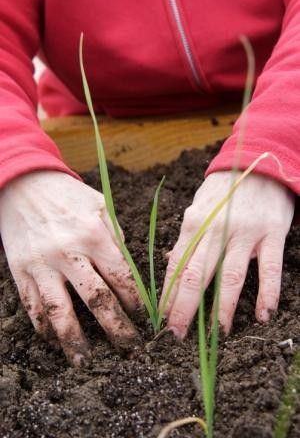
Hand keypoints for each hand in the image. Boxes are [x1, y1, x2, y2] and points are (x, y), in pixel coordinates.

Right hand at [0, 171, 141, 365]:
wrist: (25, 185)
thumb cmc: (68, 196)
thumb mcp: (100, 207)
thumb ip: (116, 239)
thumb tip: (129, 272)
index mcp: (94, 235)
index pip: (121, 278)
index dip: (135, 303)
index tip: (144, 318)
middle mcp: (68, 253)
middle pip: (96, 300)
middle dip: (116, 329)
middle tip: (129, 349)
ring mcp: (42, 264)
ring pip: (59, 311)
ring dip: (74, 340)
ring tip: (83, 361)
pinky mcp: (21, 271)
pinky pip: (33, 306)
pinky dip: (43, 327)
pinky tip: (53, 340)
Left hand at [161, 171, 294, 337]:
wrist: (259, 162)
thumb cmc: (223, 190)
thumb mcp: (198, 207)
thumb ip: (186, 237)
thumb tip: (170, 264)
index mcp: (194, 222)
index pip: (178, 264)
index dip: (169, 293)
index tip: (163, 316)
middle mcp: (217, 229)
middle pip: (198, 274)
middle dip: (185, 307)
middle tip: (177, 334)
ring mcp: (246, 232)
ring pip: (231, 275)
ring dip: (222, 308)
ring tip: (215, 334)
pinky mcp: (272, 234)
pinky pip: (269, 268)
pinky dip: (267, 294)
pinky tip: (262, 315)